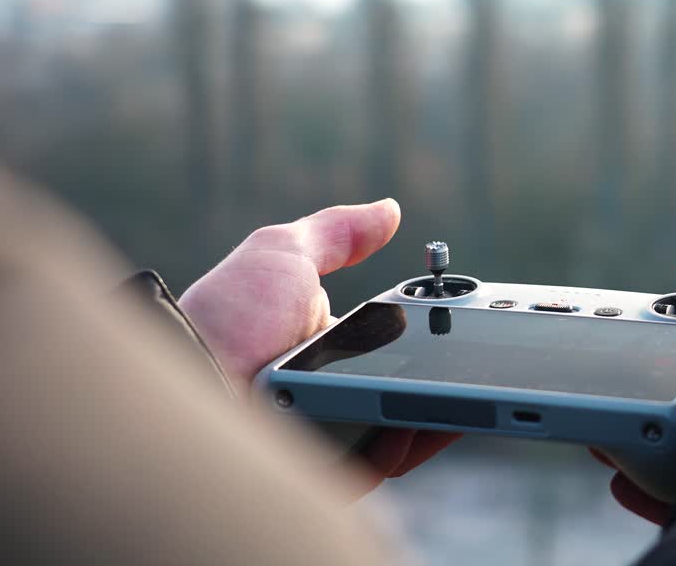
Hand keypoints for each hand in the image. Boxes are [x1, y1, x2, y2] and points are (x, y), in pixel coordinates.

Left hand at [178, 200, 457, 491]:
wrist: (189, 375)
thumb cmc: (228, 314)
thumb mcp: (284, 253)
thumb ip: (339, 232)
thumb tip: (389, 209)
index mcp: (333, 344)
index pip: (403, 344)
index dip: (439, 332)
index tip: (473, 318)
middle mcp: (339, 389)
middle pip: (414, 386)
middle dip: (451, 372)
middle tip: (486, 356)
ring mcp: (339, 428)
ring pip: (407, 424)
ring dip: (440, 405)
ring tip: (467, 387)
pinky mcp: (335, 466)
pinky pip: (386, 461)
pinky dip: (410, 442)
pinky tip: (421, 419)